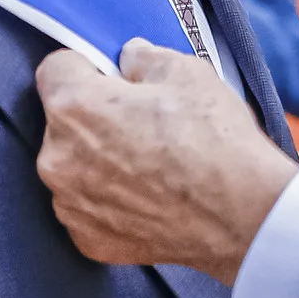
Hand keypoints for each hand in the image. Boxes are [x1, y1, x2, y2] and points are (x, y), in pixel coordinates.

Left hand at [35, 40, 296, 285]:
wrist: (243, 215)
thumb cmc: (215, 141)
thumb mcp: (187, 73)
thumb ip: (144, 57)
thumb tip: (130, 59)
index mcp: (75, 107)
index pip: (55, 69)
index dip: (87, 67)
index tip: (113, 78)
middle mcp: (57, 159)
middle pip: (62, 122)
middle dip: (94, 116)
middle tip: (143, 123)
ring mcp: (70, 205)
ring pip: (73, 167)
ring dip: (98, 161)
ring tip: (150, 164)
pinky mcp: (88, 239)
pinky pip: (88, 208)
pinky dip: (110, 201)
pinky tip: (149, 196)